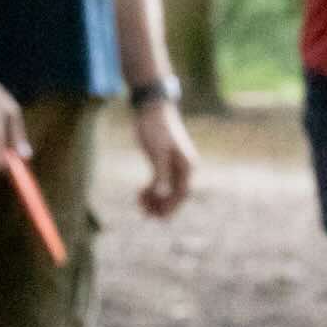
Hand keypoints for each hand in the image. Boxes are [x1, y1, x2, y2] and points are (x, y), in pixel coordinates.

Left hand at [133, 96, 197, 217]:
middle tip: (145, 214)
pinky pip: (162, 182)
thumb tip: (162, 194)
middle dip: (162, 206)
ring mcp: (176, 165)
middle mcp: (185, 167)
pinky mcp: (165, 162)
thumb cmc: (155, 129)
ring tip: (139, 203)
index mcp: (187, 166)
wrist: (152, 108)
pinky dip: (152, 190)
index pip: (182, 194)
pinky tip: (140, 193)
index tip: (156, 217)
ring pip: (169, 190)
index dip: (170, 207)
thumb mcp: (156, 153)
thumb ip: (160, 174)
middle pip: (177, 195)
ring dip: (156, 200)